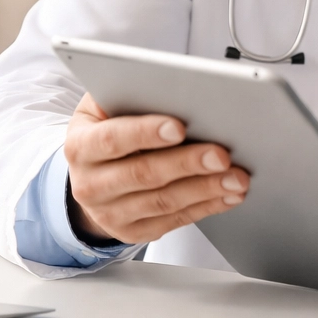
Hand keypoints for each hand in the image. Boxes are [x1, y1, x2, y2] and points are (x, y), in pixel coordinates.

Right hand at [63, 93, 250, 244]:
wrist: (92, 176)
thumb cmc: (108, 130)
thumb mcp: (105, 107)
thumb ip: (131, 95)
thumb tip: (172, 85)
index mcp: (81, 145)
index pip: (112, 139)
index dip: (146, 133)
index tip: (179, 127)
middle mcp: (90, 184)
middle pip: (143, 174)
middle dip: (187, 163)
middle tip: (222, 155)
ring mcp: (110, 213)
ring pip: (162, 202)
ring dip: (205, 189)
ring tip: (236, 177)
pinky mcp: (133, 231)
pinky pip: (174, 221)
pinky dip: (206, 207)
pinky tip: (228, 195)